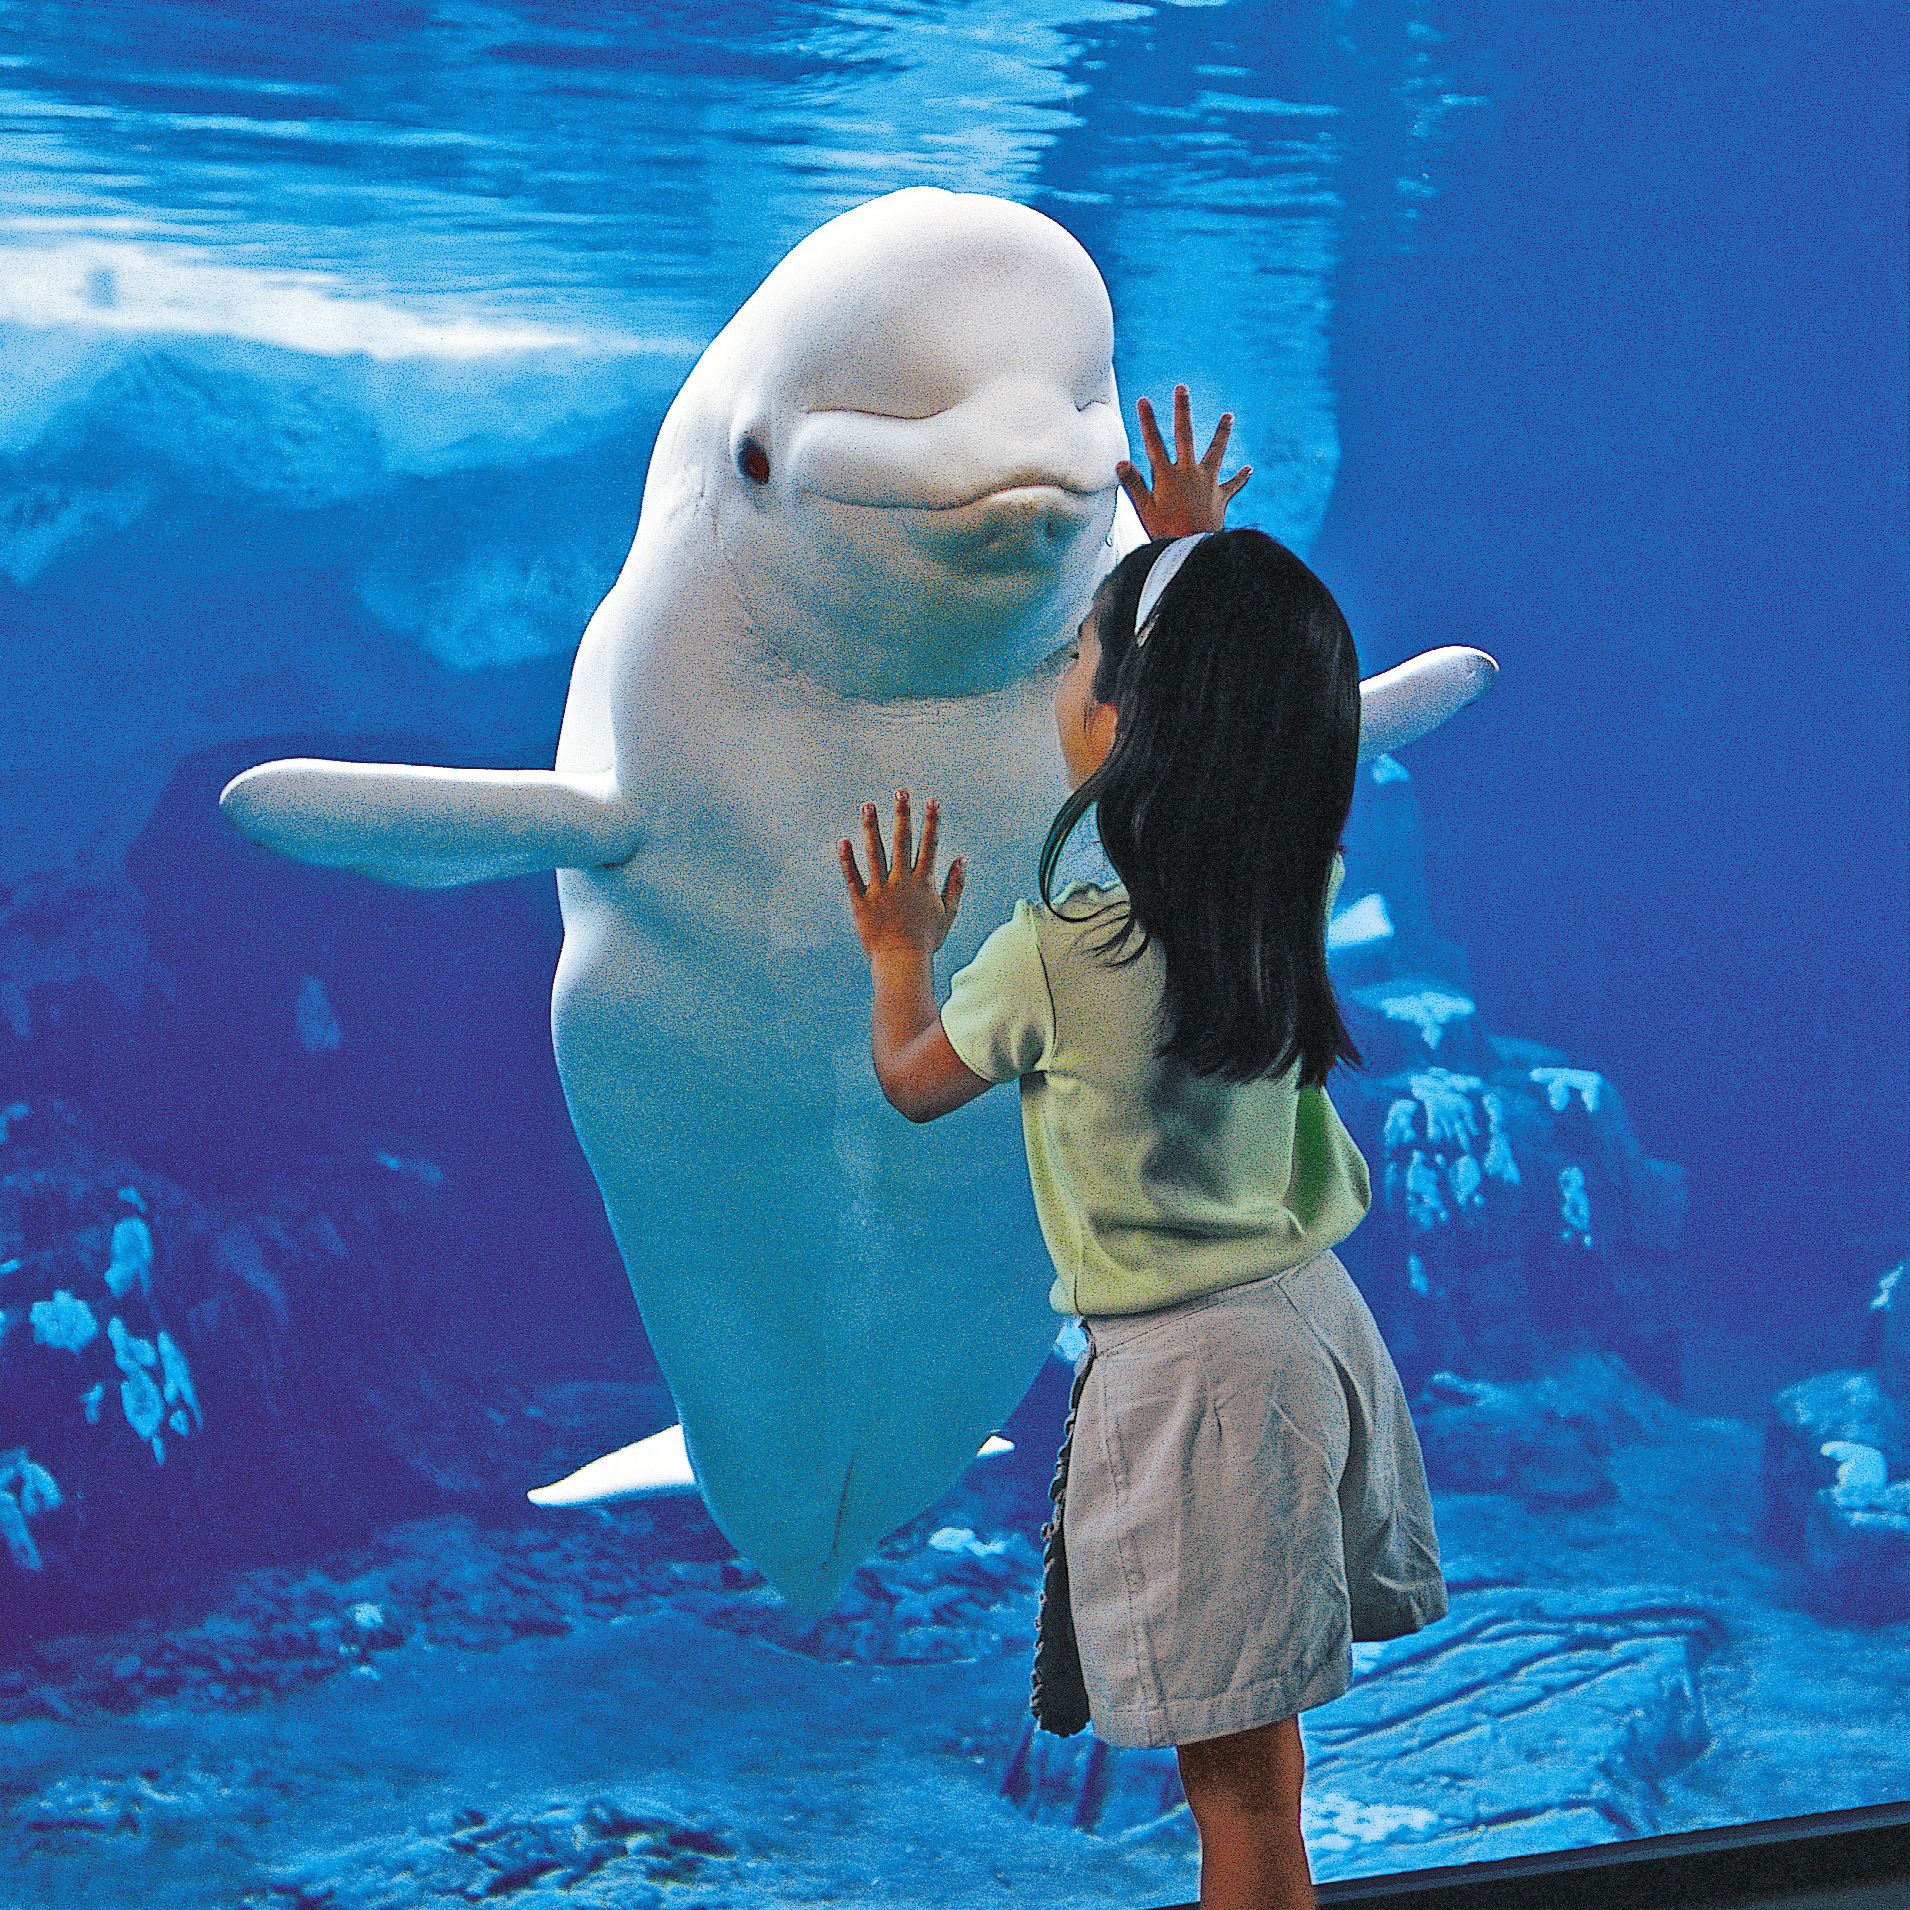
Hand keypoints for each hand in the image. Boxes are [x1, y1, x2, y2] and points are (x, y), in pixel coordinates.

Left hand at [840, 789, 965, 960]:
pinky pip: (852, 877)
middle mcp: (902, 881)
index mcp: (923, 882)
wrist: (902, 962)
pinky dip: (847, 860)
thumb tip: (962, 859)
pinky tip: (844, 841)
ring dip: (872, 828)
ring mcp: (880, 890)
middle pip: (902, 842)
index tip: (932, 800)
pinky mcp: (861, 901)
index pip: (930, 845)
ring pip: (875, 853)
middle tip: (900, 791)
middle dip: (902, 815)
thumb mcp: (948, 912)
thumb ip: (956, 884)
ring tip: (868, 805)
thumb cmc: (927, 939)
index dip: (932, 822)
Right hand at [1115, 384, 1251, 537]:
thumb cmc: (1166, 534)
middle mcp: (1189, 473)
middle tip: (1182, 388)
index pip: (1154, 443)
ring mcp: (1207, 483)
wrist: (1196, 551)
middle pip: (1185, 435)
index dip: (1148, 421)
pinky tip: (1249, 469)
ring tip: (1228, 416)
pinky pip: (1232, 485)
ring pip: (1216, 452)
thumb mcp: (1144, 511)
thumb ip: (1133, 485)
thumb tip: (1121, 462)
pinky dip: (1241, 477)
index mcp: (1168, 476)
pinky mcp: (1220, 497)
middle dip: (1182, 410)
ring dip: (1221, 433)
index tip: (1144, 400)